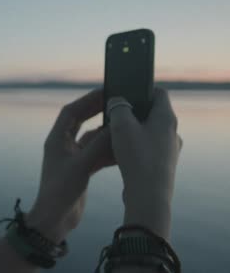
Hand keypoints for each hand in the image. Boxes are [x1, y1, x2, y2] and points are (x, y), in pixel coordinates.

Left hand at [26, 88, 115, 243]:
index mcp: (56, 140)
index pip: (71, 112)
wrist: (55, 219)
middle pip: (81, 120)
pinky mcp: (80, 169)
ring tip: (125, 122)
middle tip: (118, 101)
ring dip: (106, 131)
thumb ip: (98, 146)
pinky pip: (96, 153)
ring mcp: (72, 157)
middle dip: (98, 110)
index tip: (105, 91)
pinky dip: (109, 149)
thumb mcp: (81, 166)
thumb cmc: (60, 192)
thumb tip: (116, 128)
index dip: (86, 100)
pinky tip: (124, 147)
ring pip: (91, 137)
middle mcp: (63, 145)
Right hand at [107, 87, 182, 238]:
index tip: (125, 91)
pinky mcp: (162, 165)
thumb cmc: (137, 157)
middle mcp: (172, 132)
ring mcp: (169, 150)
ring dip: (132, 131)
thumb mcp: (121, 126)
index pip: (159, 92)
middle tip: (113, 114)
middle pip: (152, 113)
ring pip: (149, 132)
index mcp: (166, 118)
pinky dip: (134, 146)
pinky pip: (147, 148)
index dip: (142, 88)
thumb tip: (117, 101)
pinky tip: (120, 153)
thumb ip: (118, 107)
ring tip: (113, 136)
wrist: (148, 195)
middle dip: (132, 112)